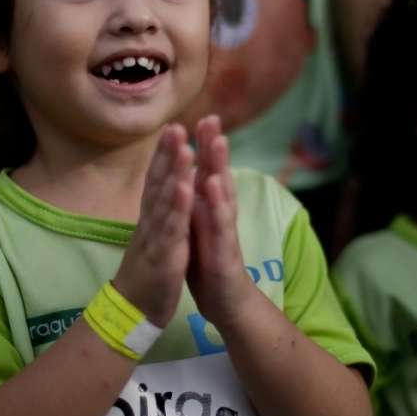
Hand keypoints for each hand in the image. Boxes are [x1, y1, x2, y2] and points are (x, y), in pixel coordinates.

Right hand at [112, 124, 194, 327]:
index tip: (172, 126)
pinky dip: (179, 208)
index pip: (156, 179)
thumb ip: (157, 210)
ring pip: (165, 201)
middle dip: (167, 154)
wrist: (133, 310)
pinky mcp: (164, 256)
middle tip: (175, 126)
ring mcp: (156, 238)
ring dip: (174, 173)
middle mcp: (151, 222)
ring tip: (183, 147)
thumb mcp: (153, 235)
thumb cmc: (147, 270)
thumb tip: (162, 187)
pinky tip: (186, 189)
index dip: (162, 153)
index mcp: (151, 217)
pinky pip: (172, 229)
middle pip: (158, 183)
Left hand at [186, 115, 257, 327]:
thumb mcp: (199, 224)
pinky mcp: (225, 251)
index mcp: (209, 206)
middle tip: (212, 118)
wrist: (225, 300)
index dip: (205, 144)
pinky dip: (216, 205)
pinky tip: (213, 187)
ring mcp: (225, 230)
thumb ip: (198, 198)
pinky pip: (220, 225)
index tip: (202, 116)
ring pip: (223, 194)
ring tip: (218, 142)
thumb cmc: (210, 259)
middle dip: (215, 146)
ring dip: (221, 167)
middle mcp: (220, 213)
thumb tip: (191, 171)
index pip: (207, 170)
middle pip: (219, 174)